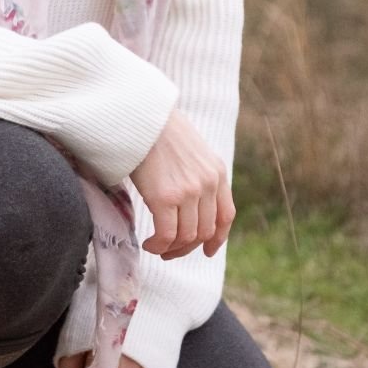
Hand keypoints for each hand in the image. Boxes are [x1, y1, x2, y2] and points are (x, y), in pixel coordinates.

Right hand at [131, 108, 234, 260]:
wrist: (141, 116)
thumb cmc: (158, 130)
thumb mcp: (191, 150)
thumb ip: (197, 174)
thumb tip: (189, 202)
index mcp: (217, 172)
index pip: (226, 215)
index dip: (218, 238)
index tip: (207, 251)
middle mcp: (208, 184)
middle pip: (205, 231)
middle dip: (187, 247)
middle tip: (170, 250)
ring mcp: (188, 192)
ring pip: (187, 237)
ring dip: (172, 248)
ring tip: (157, 246)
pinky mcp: (165, 197)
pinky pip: (167, 234)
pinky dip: (159, 245)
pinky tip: (149, 243)